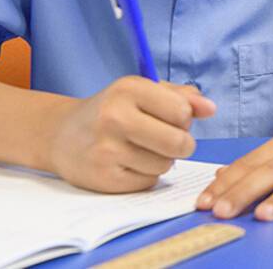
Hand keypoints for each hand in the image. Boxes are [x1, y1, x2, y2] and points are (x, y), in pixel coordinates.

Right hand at [46, 77, 214, 192]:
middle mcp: (114, 117)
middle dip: (182, 144)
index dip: (185, 118)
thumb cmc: (112, 109)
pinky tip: (129, 163)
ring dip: (163, 160)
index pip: (182, 111)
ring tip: (143, 149)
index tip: (172, 118)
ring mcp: (106, 150)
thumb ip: (181, 96)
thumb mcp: (143, 92)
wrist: (61, 134)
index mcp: (128, 89)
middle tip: (169, 140)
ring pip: (165, 165)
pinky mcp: (102, 178)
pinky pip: (148, 182)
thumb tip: (211, 108)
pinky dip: (146, 175)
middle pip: (178, 143)